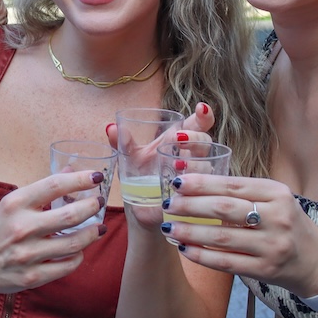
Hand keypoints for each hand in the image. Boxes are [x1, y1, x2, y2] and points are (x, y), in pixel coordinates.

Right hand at [0, 169, 105, 297]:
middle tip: (99, 203)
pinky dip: (78, 256)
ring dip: (93, 233)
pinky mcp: (32, 277)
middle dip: (92, 206)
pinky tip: (79, 250)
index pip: (54, 186)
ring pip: (75, 243)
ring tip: (99, 227)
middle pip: (70, 215)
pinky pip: (67, 265)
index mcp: (14, 205)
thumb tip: (68, 173)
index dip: (80, 179)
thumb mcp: (8, 205)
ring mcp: (28, 255)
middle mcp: (22, 228)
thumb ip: (38, 193)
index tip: (95, 176)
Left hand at [107, 102, 215, 231]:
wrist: (139, 209)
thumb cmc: (138, 178)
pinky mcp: (193, 196)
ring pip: (206, 165)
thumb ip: (122, 142)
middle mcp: (190, 156)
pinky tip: (178, 185)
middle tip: (178, 139)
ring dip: (194, 163)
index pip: (197, 125)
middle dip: (195, 137)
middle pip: (205, 141)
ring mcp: (194, 176)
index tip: (201, 108)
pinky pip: (200, 190)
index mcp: (178, 142)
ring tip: (177, 164)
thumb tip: (111, 127)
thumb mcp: (128, 157)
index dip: (204, 116)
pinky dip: (192, 186)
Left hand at [159, 174, 317, 297]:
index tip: (177, 182)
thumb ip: (244, 193)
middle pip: (225, 209)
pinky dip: (202, 255)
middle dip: (191, 205)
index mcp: (277, 193)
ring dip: (191, 232)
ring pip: (222, 238)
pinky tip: (185, 248)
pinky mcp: (265, 270)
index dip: (202, 183)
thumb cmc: (287, 224)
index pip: (233, 185)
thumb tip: (197, 185)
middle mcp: (277, 218)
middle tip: (168, 204)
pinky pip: (226, 262)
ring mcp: (272, 246)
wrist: (317, 261)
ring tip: (169, 227)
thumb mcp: (275, 200)